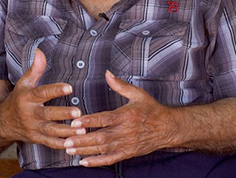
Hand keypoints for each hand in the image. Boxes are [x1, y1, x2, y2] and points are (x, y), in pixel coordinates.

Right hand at [0, 49, 81, 149]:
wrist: (2, 123)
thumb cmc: (17, 100)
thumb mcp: (23, 83)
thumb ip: (35, 69)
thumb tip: (40, 51)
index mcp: (27, 98)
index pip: (42, 93)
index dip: (55, 90)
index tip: (69, 87)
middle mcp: (30, 114)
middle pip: (48, 114)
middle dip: (63, 114)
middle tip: (78, 112)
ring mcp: (33, 128)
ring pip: (51, 132)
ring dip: (67, 132)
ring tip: (83, 130)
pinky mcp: (37, 139)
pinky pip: (51, 144)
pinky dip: (63, 145)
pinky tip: (76, 144)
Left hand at [64, 70, 178, 166]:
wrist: (168, 128)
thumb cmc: (151, 109)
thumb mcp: (138, 94)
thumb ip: (120, 85)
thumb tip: (107, 73)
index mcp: (126, 116)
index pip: (104, 119)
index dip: (89, 121)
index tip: (75, 122)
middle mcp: (125, 132)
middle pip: (101, 137)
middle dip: (82, 139)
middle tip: (66, 140)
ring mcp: (126, 144)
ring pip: (103, 149)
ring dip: (85, 150)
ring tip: (69, 149)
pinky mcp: (128, 153)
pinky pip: (110, 159)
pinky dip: (96, 162)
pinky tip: (83, 162)